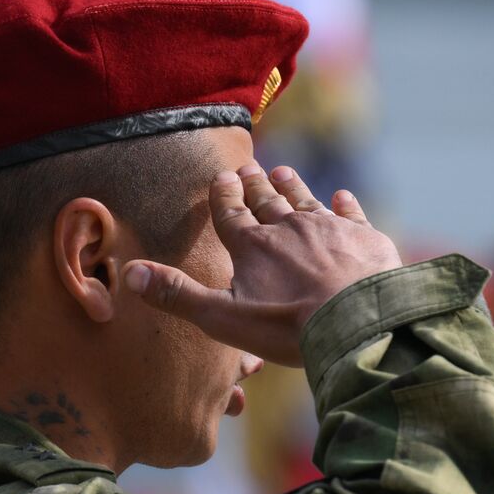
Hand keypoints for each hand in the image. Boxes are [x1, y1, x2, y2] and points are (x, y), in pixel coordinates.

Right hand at [122, 164, 402, 366]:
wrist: (356, 322)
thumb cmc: (287, 326)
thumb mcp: (223, 318)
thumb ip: (178, 295)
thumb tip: (129, 273)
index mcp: (252, 246)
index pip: (231, 213)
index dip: (224, 196)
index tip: (221, 177)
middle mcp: (289, 228)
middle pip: (268, 201)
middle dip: (255, 184)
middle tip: (249, 167)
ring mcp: (329, 230)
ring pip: (306, 201)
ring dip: (293, 186)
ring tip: (283, 172)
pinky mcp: (364, 239)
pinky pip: (352, 215)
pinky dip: (345, 205)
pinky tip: (342, 196)